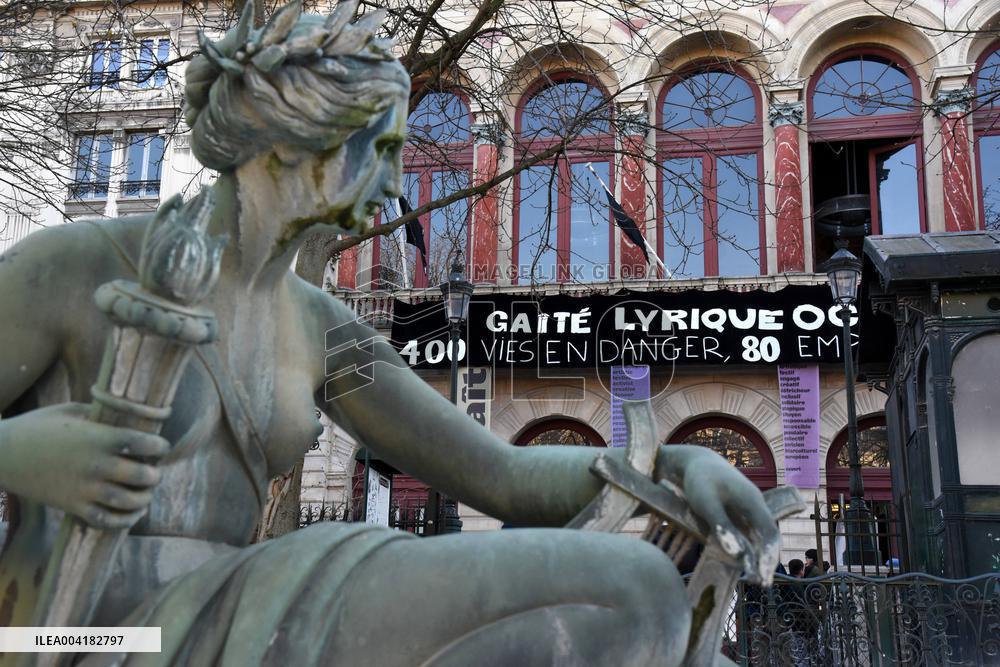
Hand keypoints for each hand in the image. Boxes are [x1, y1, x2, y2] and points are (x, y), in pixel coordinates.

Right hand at [0, 403, 167, 528]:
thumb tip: (127, 413)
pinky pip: (105, 520)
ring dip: (144, 499)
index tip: (161, 446)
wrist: (2, 455)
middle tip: (154, 472)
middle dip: (154, 475)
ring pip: (127, 501)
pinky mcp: (72, 506)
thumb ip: (101, 413)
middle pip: (141, 476)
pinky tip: (133, 513)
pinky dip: (124, 520)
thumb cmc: (37, 427)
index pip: (142, 443)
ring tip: (146, 493)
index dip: (159, 446)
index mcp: (98, 438)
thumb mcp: (70, 411)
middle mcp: (95, 465)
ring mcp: (84, 488)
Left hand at [656, 445, 779, 584]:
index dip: (769, 557)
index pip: (769, 533)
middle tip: (761, 583)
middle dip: (768, 560)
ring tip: (754, 576)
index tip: (763, 577)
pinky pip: (752, 531)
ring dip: (760, 555)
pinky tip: (744, 560)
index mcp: (752, 501)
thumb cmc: (699, 480)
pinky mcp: (742, 510)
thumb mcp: (706, 504)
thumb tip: (738, 555)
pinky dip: (752, 546)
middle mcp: (756, 505)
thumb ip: (722, 528)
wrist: (695, 461)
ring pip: (762, 534)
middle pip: (769, 536)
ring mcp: (750, 507)